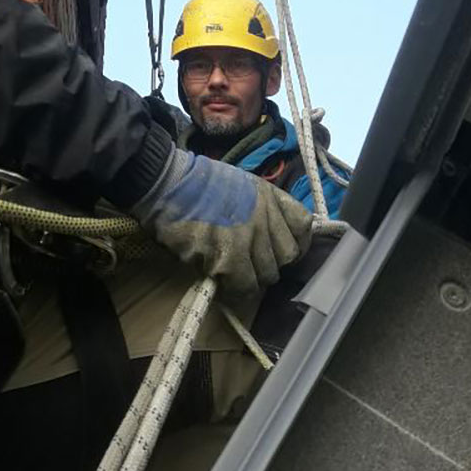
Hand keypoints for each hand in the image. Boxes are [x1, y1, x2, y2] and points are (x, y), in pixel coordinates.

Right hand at [132, 148, 312, 296]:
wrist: (167, 183)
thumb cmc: (196, 182)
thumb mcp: (240, 184)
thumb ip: (260, 207)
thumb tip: (268, 235)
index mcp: (269, 196)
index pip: (303, 226)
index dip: (295, 241)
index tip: (280, 249)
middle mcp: (266, 217)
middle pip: (287, 257)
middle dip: (269, 261)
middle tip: (249, 261)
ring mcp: (249, 239)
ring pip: (266, 276)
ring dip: (251, 277)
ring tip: (232, 271)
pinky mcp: (229, 259)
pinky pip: (243, 286)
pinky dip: (234, 287)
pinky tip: (220, 278)